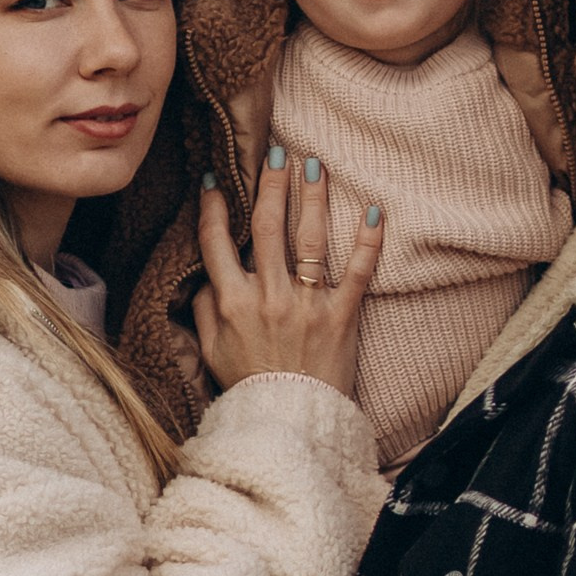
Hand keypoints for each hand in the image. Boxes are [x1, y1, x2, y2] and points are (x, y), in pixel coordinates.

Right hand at [194, 146, 382, 399]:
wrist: (289, 424)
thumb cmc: (248, 386)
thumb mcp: (210, 351)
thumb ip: (202, 310)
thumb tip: (203, 274)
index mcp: (231, 302)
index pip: (217, 241)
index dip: (215, 207)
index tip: (216, 180)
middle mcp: (267, 296)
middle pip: (267, 226)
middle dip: (271, 184)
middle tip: (277, 152)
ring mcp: (306, 304)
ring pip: (309, 239)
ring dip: (312, 197)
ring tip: (315, 165)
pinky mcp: (341, 316)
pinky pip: (356, 272)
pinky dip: (367, 242)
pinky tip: (373, 212)